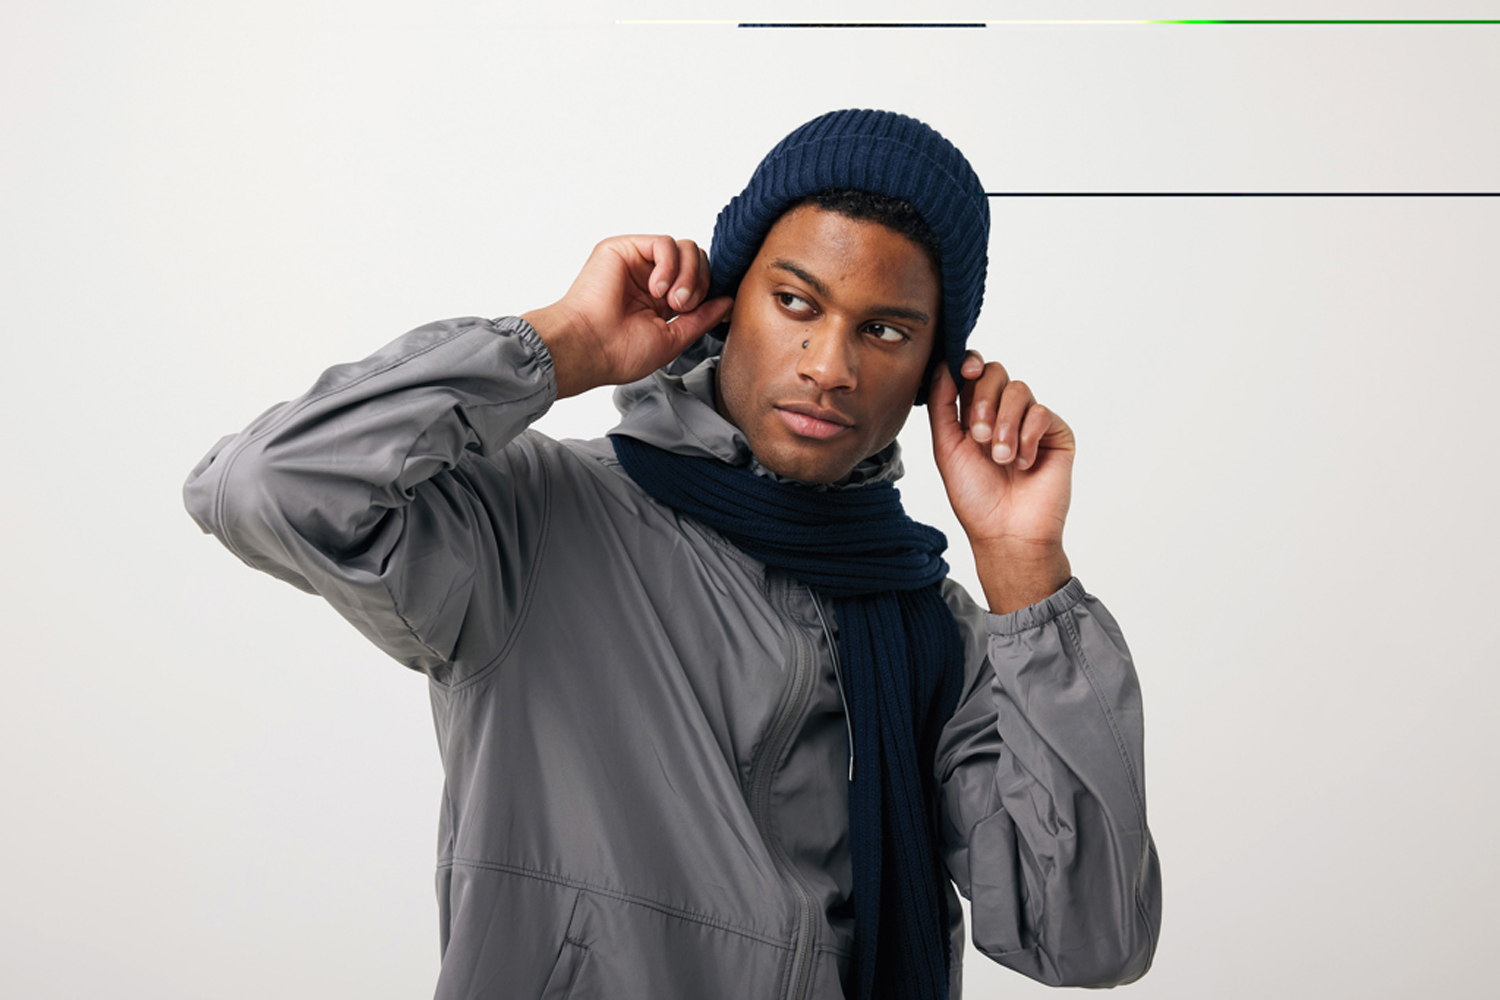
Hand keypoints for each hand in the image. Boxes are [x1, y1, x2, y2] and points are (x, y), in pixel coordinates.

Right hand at [522, 235, 733, 397]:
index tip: (705, 310)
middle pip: (697, 258)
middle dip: (701, 283)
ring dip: (688, 275)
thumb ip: (702, 318)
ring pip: (685, 248)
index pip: (700, 278)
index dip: (709, 290)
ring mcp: (637, 262)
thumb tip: (728, 302)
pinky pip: (665, 242)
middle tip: (683, 308)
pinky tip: (656, 289)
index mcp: (661, 299)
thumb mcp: (674, 338)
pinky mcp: (623, 248)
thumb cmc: (620, 352)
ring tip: (672, 301)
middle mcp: (650, 277)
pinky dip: (669, 265)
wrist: (590, 348)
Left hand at [928, 352, 1074, 612]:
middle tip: (978, 435)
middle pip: (996, 373)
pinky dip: (1027, 437)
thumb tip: (942, 365)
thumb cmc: (975, 497)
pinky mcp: (1056, 434)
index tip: (965, 372)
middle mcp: (1003, 413)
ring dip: (1005, 423)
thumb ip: (942, 405)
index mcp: (975, 414)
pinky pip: (1042, 413)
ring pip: (1019, 390)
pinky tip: (1022, 464)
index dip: (969, 363)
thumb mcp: (946, 447)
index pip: (974, 372)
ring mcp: (1030, 422)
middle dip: (984, 399)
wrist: (1006, 532)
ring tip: (1000, 457)